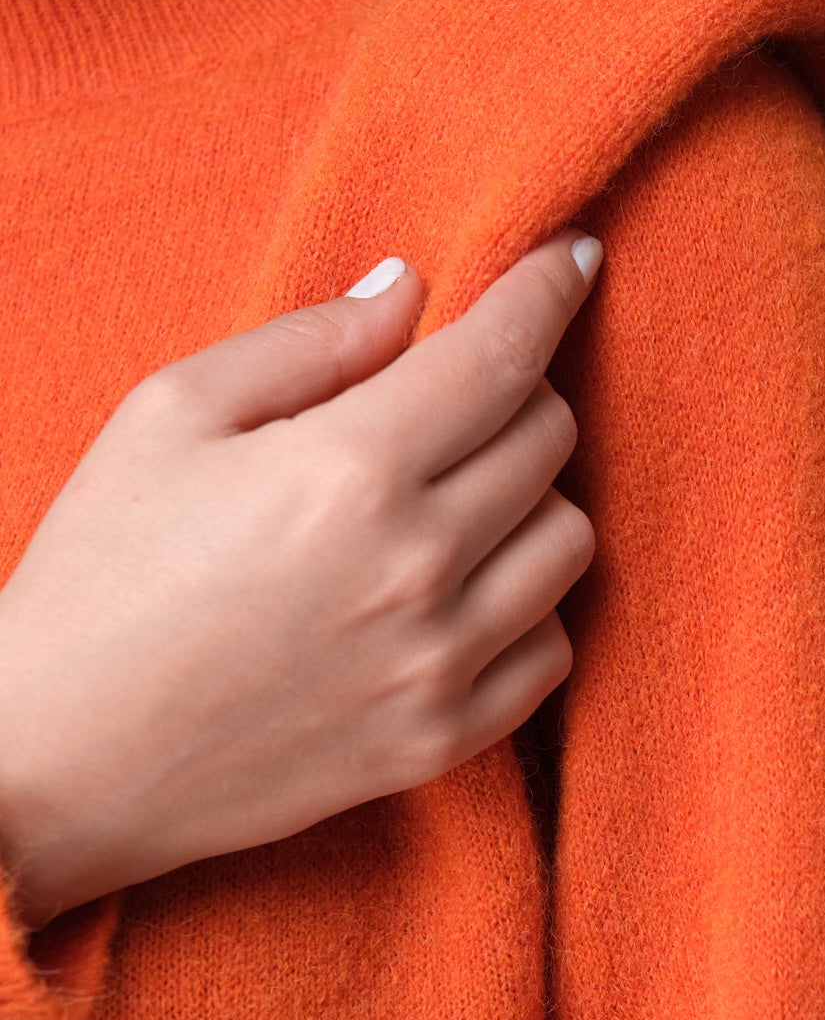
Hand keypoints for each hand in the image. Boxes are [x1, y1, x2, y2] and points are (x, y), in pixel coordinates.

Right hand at [0, 232, 601, 930]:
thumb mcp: (167, 417)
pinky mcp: (441, 741)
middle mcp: (418, 567)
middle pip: (550, 437)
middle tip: (456, 392)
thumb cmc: (98, 576)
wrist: (58, 760)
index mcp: (350, 468)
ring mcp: (439, 664)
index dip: (550, 287)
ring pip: (568, 542)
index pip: (505, 352)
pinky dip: (527, 606)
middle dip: (516, 390)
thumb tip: (409, 293)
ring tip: (452, 495)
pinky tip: (461, 590)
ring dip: (529, 497)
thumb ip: (306, 343)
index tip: (571, 259)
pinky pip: (551, 649)